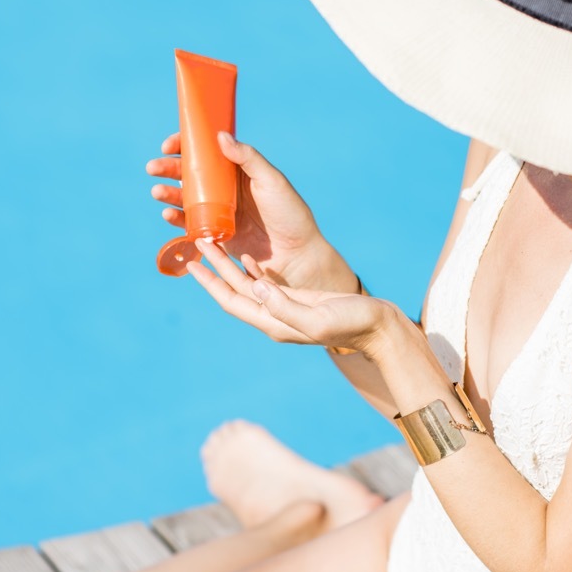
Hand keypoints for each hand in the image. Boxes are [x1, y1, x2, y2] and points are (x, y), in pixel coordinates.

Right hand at [146, 131, 354, 290]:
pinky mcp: (215, 234)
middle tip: (153, 168)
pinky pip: (190, 224)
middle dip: (169, 169)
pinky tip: (168, 214)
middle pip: (190, 174)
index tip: (169, 145)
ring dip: (168, 193)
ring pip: (185, 198)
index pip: (207, 151)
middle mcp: (225, 189)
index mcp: (238, 170)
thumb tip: (220, 135)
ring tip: (158, 193)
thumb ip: (248, 158)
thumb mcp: (271, 180)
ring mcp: (218, 211)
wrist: (297, 256)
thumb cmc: (290, 214)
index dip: (186, 145)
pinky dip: (176, 219)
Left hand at [186, 239, 402, 357]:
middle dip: (215, 268)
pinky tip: (246, 256)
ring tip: (214, 245)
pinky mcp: (296, 299)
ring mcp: (284, 307)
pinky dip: (252, 269)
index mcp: (273, 322)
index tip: (193, 264)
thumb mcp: (318, 318)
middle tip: (198, 244)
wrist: (378, 327)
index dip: (211, 283)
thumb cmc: (353, 323)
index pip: (231, 301)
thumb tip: (258, 287)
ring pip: (247, 285)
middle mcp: (273, 316)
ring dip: (230, 266)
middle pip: (234, 290)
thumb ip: (285, 306)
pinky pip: (266, 283)